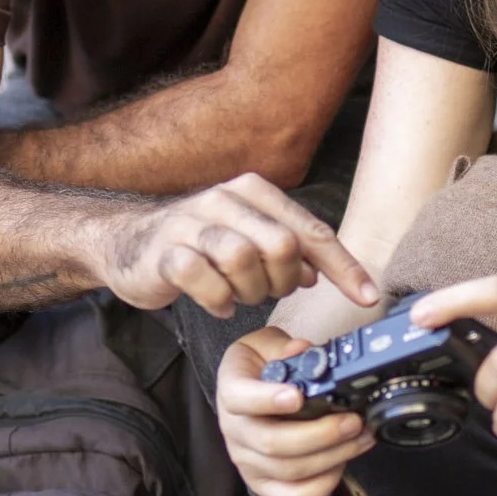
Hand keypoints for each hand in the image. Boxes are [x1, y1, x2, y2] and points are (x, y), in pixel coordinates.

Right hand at [95, 174, 379, 316]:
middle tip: (268, 292)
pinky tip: (215, 303)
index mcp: (255, 192)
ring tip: (238, 295)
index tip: (367, 298)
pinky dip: (217, 301)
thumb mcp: (250, 240)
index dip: (343, 268)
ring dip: (248, 291)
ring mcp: (191, 223)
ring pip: (243, 259)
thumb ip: (288, 252)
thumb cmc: (200, 245)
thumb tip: (317, 274)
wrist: (129, 244)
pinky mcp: (165, 250)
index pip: (311, 231)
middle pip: (281, 244)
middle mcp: (225, 198)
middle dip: (283, 281)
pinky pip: (204, 279)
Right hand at [216, 327, 373, 495]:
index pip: (240, 398)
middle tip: (352, 421)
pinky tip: (341, 463)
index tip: (298, 396)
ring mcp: (247, 460)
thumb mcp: (266, 343)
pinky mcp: (264, 483)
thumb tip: (303, 351)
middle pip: (272, 442)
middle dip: (321, 434)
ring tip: (360, 437)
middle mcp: (234, 429)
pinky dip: (322, 485)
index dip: (268, 399)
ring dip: (332, 456)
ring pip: (289, 470)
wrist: (253, 388)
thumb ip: (283, 345)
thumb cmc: (262, 366)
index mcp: (231, 389)